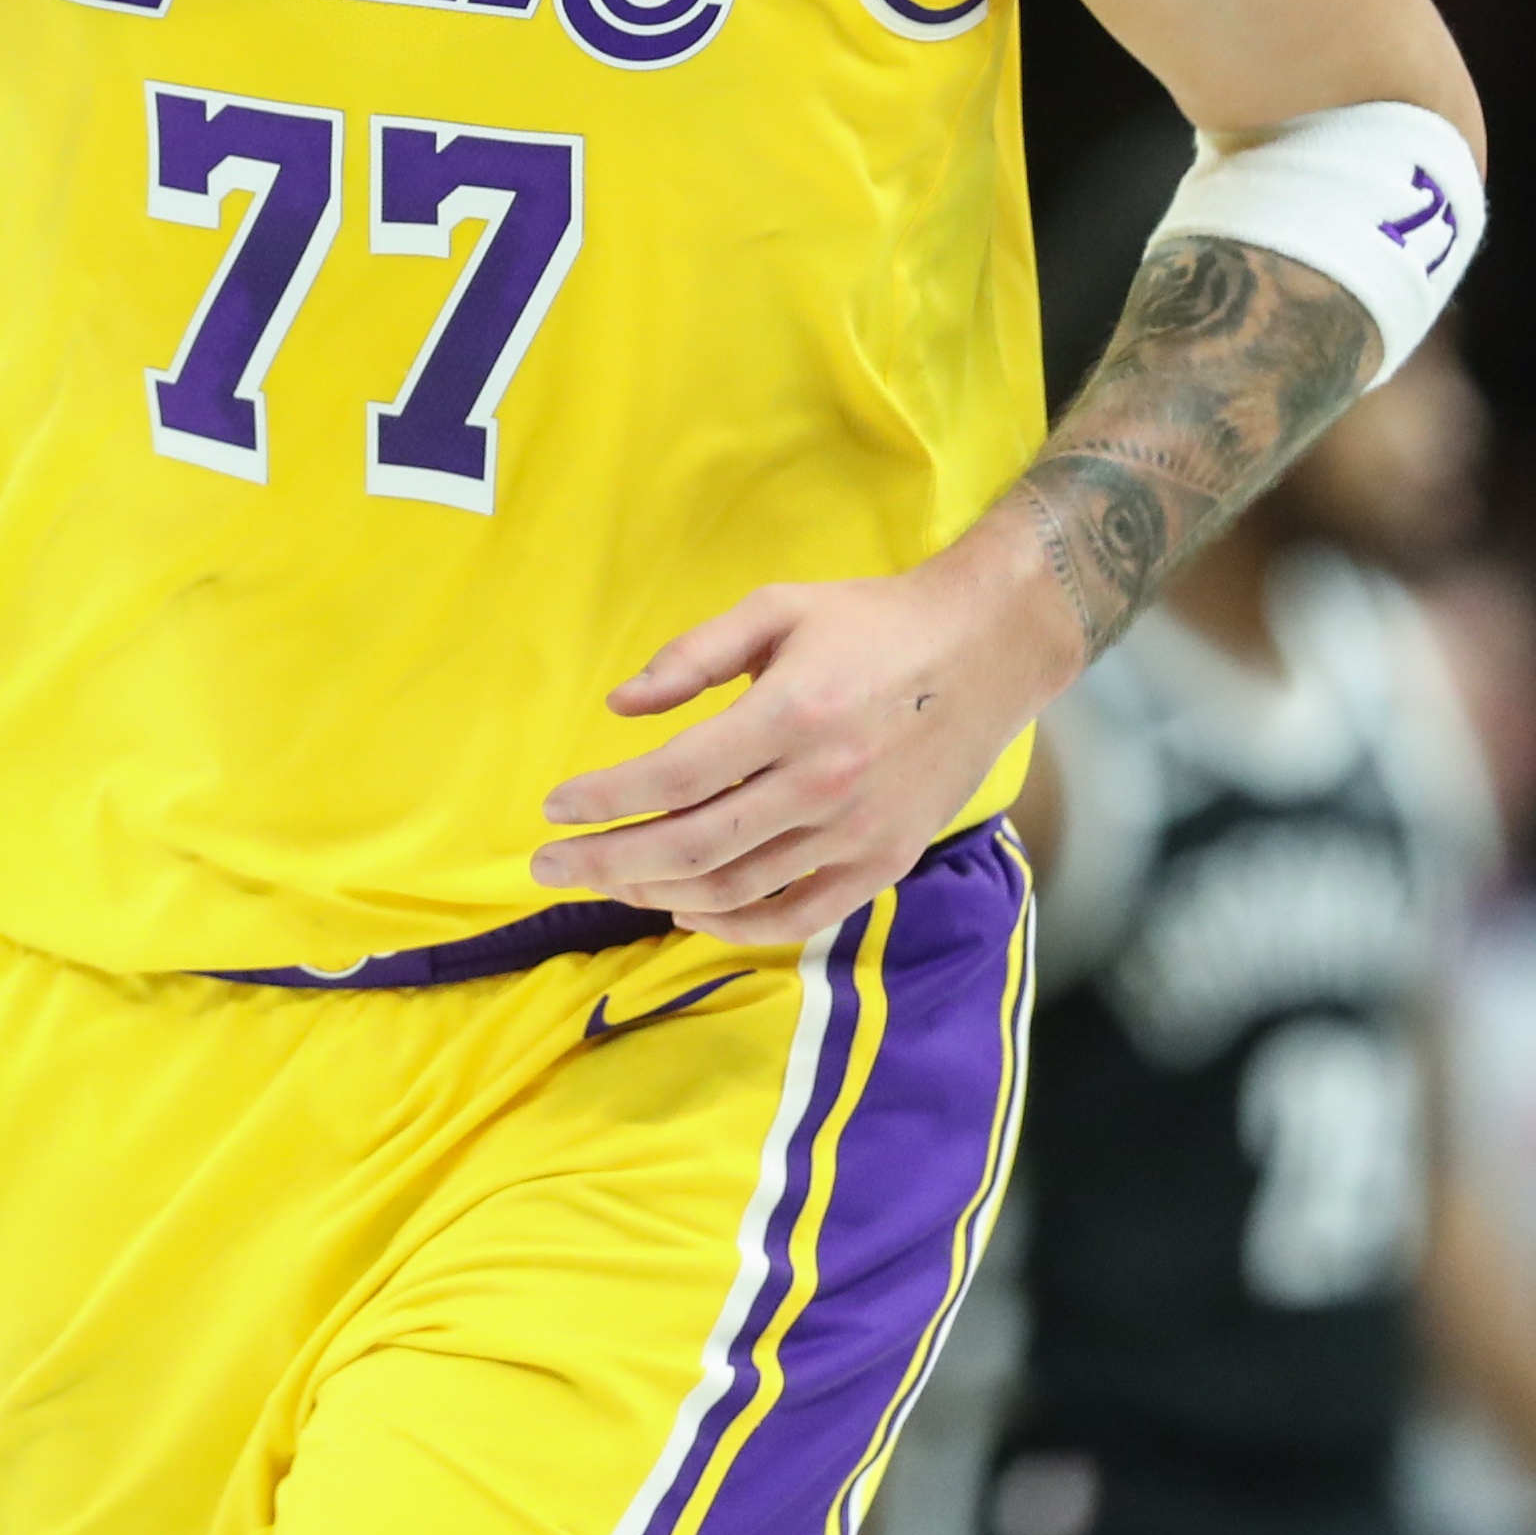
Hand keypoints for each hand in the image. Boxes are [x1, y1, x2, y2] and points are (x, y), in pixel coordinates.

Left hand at [535, 547, 1079, 943]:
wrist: (986, 650)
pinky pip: (797, 915)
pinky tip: (687, 910)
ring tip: (608, 882)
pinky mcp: (885, 861)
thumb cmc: (872, 623)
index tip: (554, 809)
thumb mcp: (776, 609)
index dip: (604, 800)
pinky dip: (736, 925)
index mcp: (790, 713)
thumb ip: (692, 657)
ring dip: (658, 893)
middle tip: (549, 868)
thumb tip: (620, 706)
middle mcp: (822, 783)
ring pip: (736, 888)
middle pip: (692, 845)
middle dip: (608, 862)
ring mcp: (857, 833)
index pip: (673, 776)